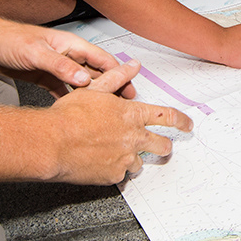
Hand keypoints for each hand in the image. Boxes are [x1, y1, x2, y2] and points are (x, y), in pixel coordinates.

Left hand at [0, 25, 132, 98]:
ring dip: (92, 95)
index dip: (118, 73)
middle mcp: (65, 55)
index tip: (129, 87)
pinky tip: (77, 111)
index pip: (100, 59)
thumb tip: (83, 79)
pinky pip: (63, 90)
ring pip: (80, 83)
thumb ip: (60, 66)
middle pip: (94, 72)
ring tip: (104, 111)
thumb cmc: (6, 39)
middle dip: (110, 87)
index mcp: (68, 44)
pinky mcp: (43, 76)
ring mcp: (55, 66)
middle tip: (122, 105)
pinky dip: (71, 100)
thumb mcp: (34, 52)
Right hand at [0, 88, 193, 185]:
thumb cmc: (69, 115)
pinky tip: (100, 161)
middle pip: (162, 145)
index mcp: (132, 114)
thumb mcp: (94, 90)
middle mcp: (133, 137)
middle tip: (163, 147)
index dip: (181, 121)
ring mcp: (125, 159)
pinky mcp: (113, 175)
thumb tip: (133, 65)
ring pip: (140, 162)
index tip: (187, 125)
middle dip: (165, 146)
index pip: (167, 116)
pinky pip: (121, 174)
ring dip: (133, 158)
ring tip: (114, 152)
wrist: (52, 143)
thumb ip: (117, 78)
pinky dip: (114, 169)